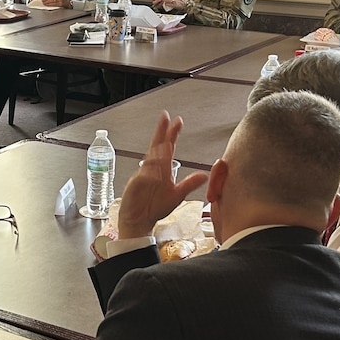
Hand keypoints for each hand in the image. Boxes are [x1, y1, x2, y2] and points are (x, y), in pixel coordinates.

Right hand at [117, 112, 208, 238]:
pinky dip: (149, 174)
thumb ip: (189, 184)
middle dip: (161, 132)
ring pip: (150, 161)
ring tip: (166, 144)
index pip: (167, 147)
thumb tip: (204, 175)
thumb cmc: (155, 207)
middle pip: (156, 147)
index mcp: (161, 169)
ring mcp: (142, 176)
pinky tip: (156, 171)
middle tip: (165, 118)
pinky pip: (143, 178)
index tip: (178, 121)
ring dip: (158, 152)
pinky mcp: (134, 186)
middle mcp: (151, 169)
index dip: (172, 134)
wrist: (140, 222)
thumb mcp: (176, 195)